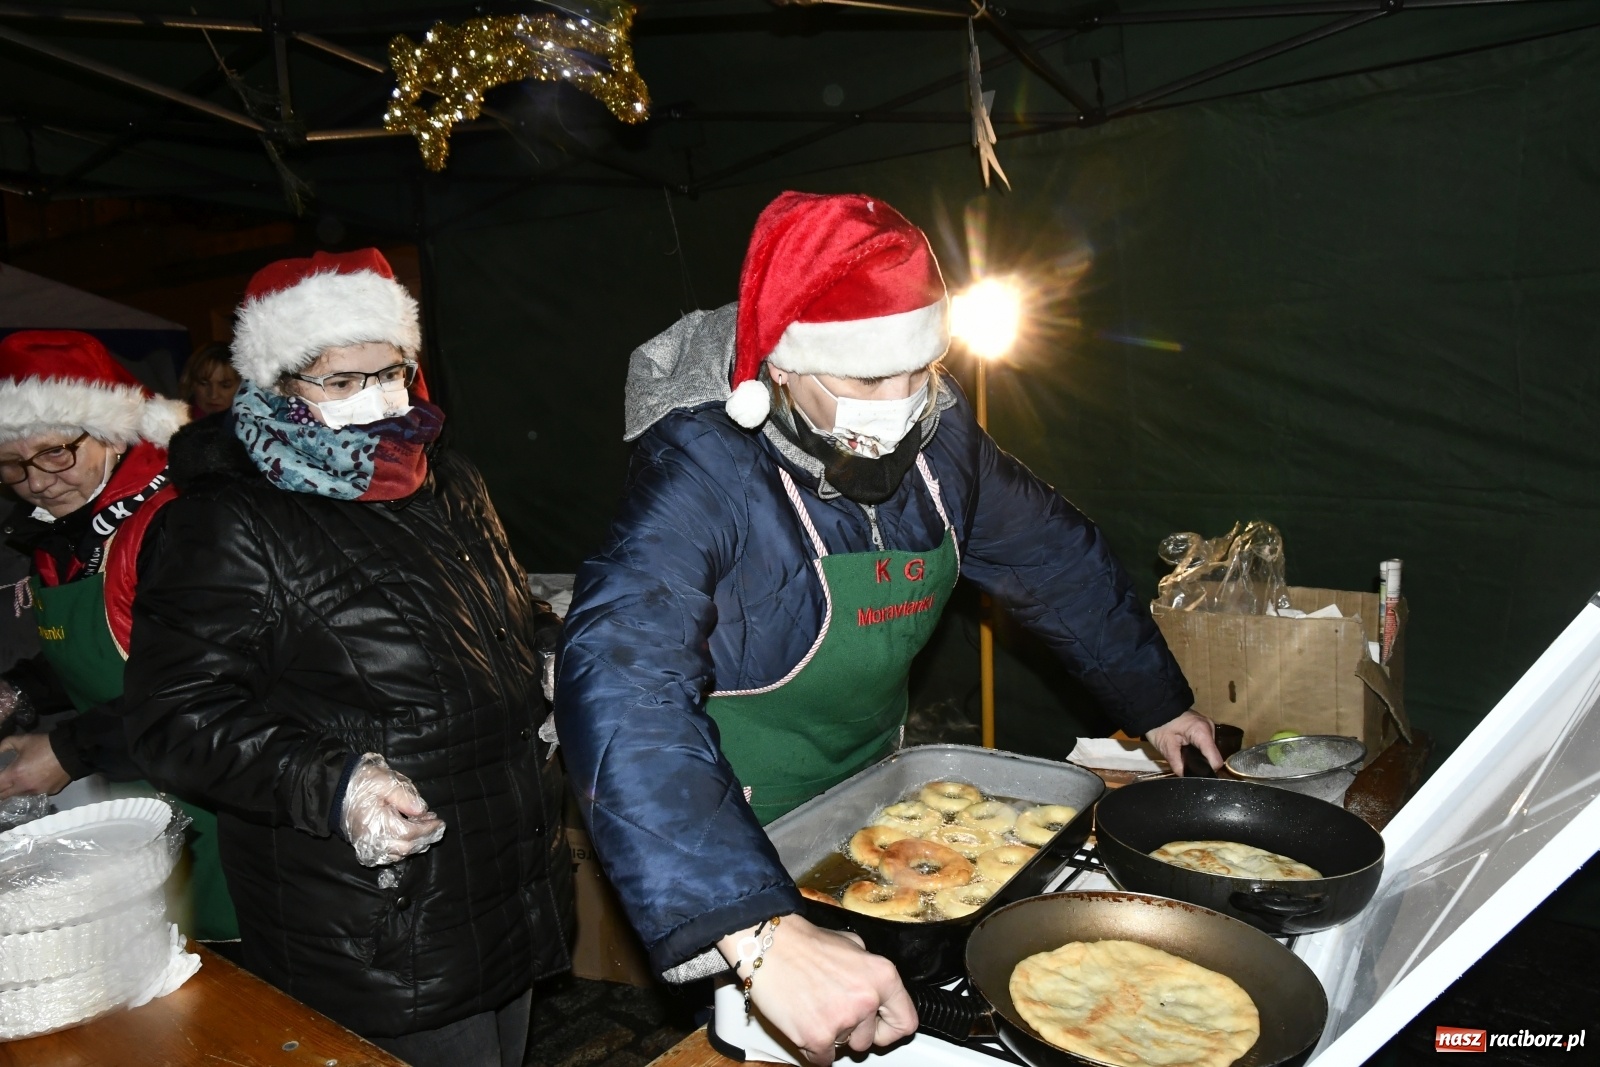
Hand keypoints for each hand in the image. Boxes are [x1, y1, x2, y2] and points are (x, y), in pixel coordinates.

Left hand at [0, 733, 70, 799]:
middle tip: (2, 783)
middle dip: (0, 790)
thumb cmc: (45, 745)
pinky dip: (32, 788)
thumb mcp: (22, 740)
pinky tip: (36, 780)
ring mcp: (37, 792)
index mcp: (14, 775)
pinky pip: (36, 793)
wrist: (72, 751)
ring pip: (19, 795)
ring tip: (19, 781)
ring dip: (15, 790)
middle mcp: (24, 787)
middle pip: (4, 796)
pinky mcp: (50, 792)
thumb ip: (4, 745)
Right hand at [340, 753, 446, 866]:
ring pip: (398, 854)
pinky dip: (401, 849)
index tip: (439, 822)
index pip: (409, 833)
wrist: (337, 791)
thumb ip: (404, 796)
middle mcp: (372, 841)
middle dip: (424, 838)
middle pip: (405, 848)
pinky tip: (409, 836)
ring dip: (415, 844)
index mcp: (376, 824)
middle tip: (436, 826)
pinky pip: (387, 856)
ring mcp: (367, 847)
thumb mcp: (385, 782)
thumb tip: (422, 810)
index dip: (427, 829)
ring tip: (424, 828)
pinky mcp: (365, 848)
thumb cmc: (362, 784)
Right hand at [718, 914, 917, 1063]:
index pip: (905, 1023)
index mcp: (883, 976)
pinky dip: (812, 1047)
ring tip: (814, 1008)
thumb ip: (870, 972)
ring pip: (844, 1049)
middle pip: (869, 1041)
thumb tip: (876, 990)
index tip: (877, 1028)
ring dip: (831, 1037)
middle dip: (851, 1031)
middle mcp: (867, 999)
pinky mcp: (817, 1037)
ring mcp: (843, 1020)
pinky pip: (823, 1060)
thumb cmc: (804, 943)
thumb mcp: (852, 944)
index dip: (888, 1029)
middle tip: (831, 1009)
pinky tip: (803, 1021)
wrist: (768, 945)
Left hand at [1145, 710, 1222, 774]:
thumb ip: (1178, 764)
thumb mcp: (1166, 747)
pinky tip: (1188, 749)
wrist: (1155, 706)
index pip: (1215, 760)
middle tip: (1187, 766)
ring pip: (1209, 748)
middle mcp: (1210, 728)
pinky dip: (1198, 748)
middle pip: (1212, 754)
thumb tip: (1185, 777)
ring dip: (1199, 755)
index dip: (1207, 770)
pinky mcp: (1204, 725)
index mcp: (1202, 733)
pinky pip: (1205, 742)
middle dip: (1201, 762)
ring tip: (1186, 757)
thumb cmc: (1159, 725)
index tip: (1197, 775)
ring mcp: (1208, 725)